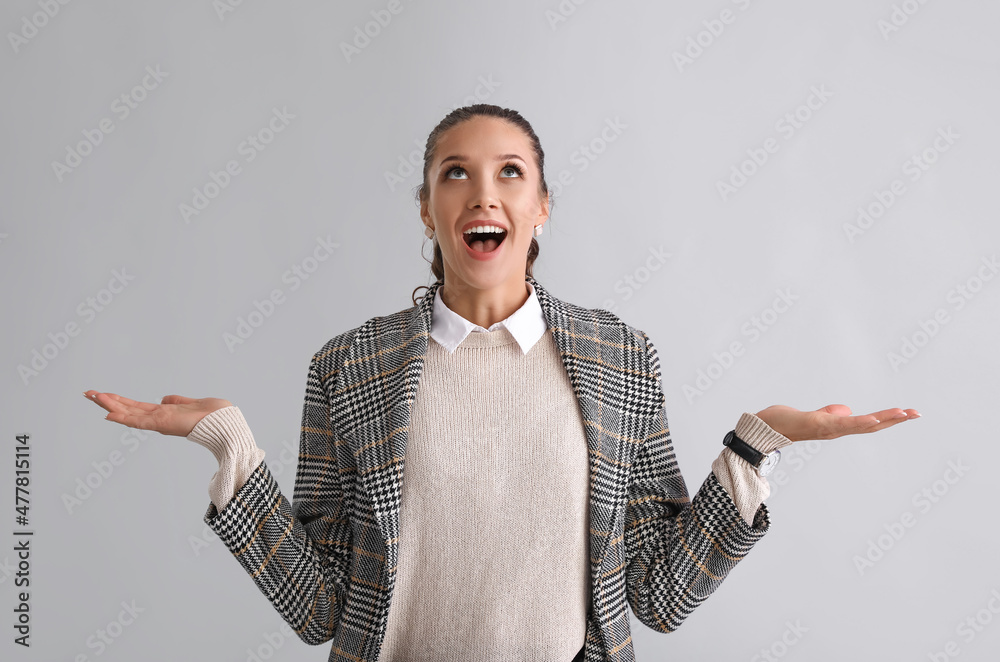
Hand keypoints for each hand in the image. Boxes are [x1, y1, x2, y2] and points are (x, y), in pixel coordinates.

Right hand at [82, 390, 232, 437]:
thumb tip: (165, 399)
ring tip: (93, 396)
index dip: (120, 402)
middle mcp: (158, 419)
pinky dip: (124, 418)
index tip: (104, 395)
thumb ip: (176, 401)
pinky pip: (139, 421)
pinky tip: (109, 414)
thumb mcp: (191, 403)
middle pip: (128, 409)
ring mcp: (159, 422)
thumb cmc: (213, 415)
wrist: (225, 423)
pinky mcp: (163, 423)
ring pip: (129, 413)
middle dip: (108, 402)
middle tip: (88, 393)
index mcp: (164, 413)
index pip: (137, 407)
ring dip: (110, 405)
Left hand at [754, 404, 919, 441]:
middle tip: (917, 413)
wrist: (765, 428)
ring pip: (862, 425)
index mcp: (838, 428)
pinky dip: (861, 422)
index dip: (889, 419)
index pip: (869, 423)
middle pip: (872, 426)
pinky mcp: (819, 424)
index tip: (908, 412)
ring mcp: (829, 429)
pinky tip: (875, 418)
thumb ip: (831, 413)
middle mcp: (837, 431)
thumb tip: (846, 411)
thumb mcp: (814, 415)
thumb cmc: (787, 422)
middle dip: (895, 420)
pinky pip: (844, 425)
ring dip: (884, 419)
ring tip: (903, 413)